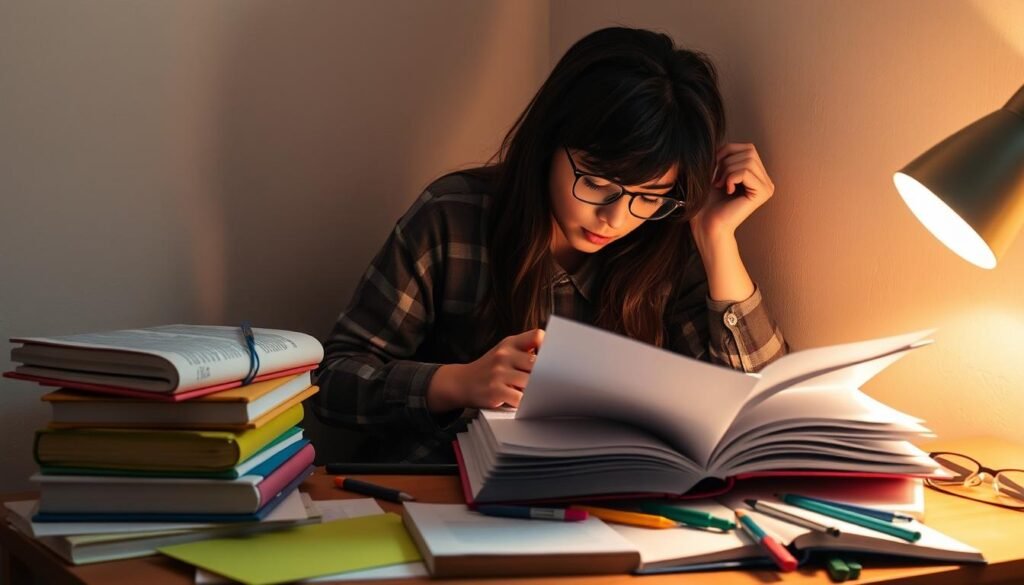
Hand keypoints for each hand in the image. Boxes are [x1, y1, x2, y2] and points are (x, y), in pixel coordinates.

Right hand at [427, 329, 544, 412]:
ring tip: (536, 394)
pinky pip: (520, 398)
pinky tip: (524, 403)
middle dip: (545, 375)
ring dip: (535, 391)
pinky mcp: (496, 390)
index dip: (549, 347)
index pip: (537, 336)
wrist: (462, 382)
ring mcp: (499, 373)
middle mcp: (504, 355)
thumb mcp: (504, 352)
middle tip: (550, 383)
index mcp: (509, 343)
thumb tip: (555, 360)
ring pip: (531, 382)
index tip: (553, 359)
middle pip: (538, 363)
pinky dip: (525, 403)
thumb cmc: (489, 369)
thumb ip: (524, 351)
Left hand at [690, 143, 774, 239]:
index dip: (726, 152)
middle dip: (726, 160)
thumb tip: (723, 138)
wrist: (707, 224)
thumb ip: (725, 155)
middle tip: (716, 179)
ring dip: (727, 170)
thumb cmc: (707, 201)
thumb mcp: (715, 171)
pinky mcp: (763, 193)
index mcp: (756, 174)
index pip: (746, 147)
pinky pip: (746, 171)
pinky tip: (727, 190)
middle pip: (749, 150)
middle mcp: (765, 179)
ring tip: (720, 185)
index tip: (713, 170)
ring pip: (748, 160)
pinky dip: (731, 177)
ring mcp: (767, 186)